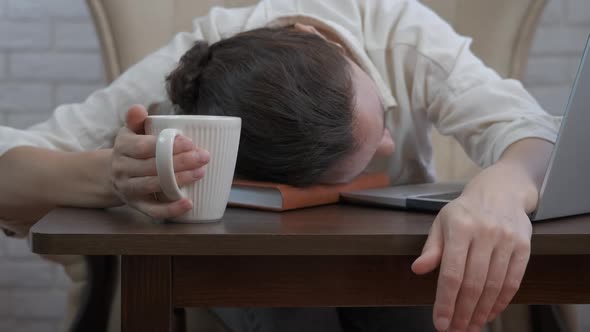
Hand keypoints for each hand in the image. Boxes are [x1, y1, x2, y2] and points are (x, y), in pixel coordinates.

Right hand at [110, 105, 209, 218]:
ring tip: (201, 173)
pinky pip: (153, 211)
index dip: (167, 145)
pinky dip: (171, 209)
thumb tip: (138, 108)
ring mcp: (128, 189)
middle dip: (180, 162)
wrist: (112, 175)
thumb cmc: (132, 149)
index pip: (144, 146)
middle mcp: (122, 169)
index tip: (190, 142)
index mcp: (122, 147)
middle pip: (153, 166)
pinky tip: (189, 203)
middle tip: (204, 157)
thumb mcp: (131, 132)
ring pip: (154, 186)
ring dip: (179, 180)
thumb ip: (136, 120)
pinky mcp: (136, 206)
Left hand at [411, 164, 533, 331]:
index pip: (452, 273)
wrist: (501, 191)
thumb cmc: (465, 211)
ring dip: (481, 311)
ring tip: (471, 326)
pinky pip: (513, 281)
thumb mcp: (441, 223)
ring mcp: (507, 240)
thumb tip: (418, 269)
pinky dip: (501, 301)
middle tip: (456, 329)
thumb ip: (431, 248)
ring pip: (494, 285)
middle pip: (473, 283)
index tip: (440, 322)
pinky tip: (490, 313)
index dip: (445, 302)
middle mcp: (485, 234)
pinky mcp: (524, 247)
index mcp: (460, 228)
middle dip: (463, 312)